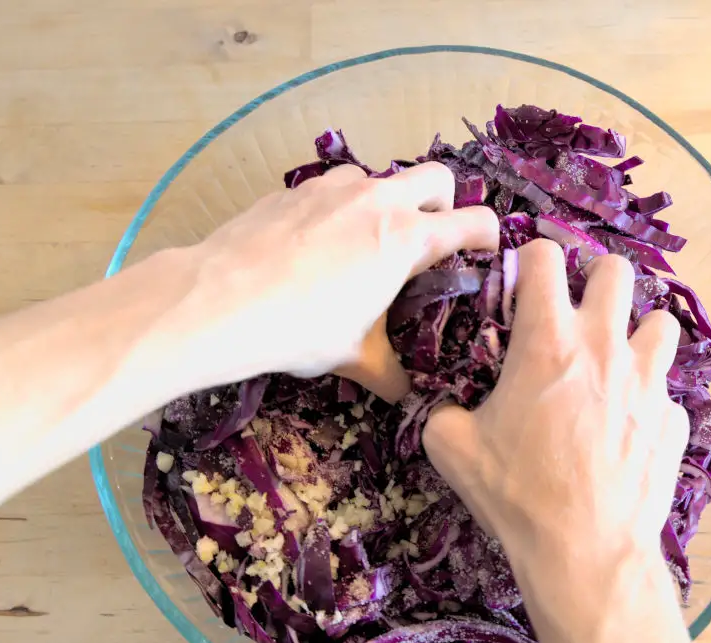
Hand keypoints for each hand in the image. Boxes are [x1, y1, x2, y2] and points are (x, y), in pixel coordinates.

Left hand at [172, 163, 497, 398]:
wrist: (221, 300)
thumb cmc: (301, 329)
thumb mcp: (355, 359)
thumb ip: (392, 374)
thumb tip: (409, 397)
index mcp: (407, 239)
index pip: (475, 221)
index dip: (489, 238)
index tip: (483, 256)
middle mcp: (379, 200)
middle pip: (438, 177)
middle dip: (444, 203)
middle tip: (428, 242)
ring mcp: (335, 187)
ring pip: (381, 177)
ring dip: (387, 203)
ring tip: (366, 244)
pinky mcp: (296, 188)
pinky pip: (335, 188)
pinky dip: (341, 208)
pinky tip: (318, 245)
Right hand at [422, 239, 688, 610]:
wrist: (587, 550)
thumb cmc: (516, 493)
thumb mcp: (452, 448)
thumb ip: (444, 412)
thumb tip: (444, 407)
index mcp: (548, 340)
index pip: (544, 257)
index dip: (530, 261)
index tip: (523, 284)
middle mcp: (605, 346)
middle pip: (616, 270)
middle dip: (595, 280)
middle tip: (577, 312)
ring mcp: (649, 382)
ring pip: (662, 322)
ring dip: (637, 332)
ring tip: (615, 361)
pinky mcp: (673, 420)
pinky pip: (668, 394)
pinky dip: (650, 401)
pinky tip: (628, 428)